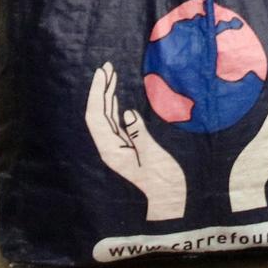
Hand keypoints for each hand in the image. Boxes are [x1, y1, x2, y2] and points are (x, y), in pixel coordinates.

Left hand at [86, 61, 186, 220]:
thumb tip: (127, 113)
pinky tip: (115, 96)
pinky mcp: (126, 147)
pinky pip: (114, 123)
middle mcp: (109, 148)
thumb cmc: (164, 181)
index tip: (103, 73)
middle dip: (101, 90)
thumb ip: (139, 134)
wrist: (170, 200)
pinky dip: (114, 106)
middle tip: (107, 66)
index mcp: (111, 150)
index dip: (98, 93)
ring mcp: (117, 147)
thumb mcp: (153, 157)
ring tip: (110, 74)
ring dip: (107, 95)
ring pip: (106, 117)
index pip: (96, 117)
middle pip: (98, 114)